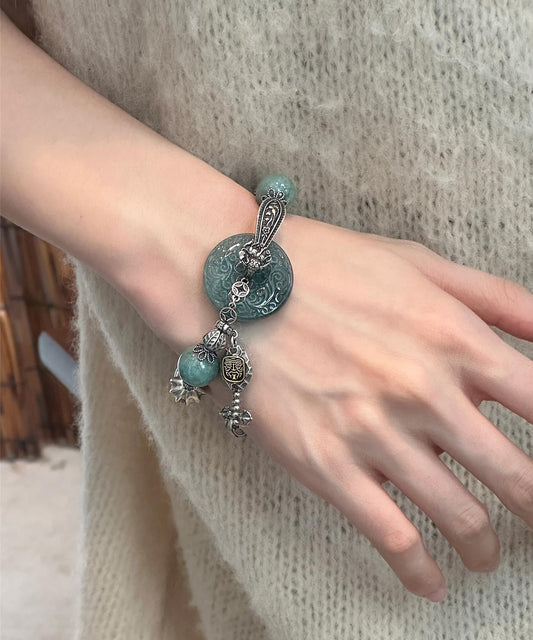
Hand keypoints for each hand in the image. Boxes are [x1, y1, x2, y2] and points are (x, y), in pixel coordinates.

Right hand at [201, 214, 532, 601]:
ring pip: (460, 516)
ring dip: (485, 547)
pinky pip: (392, 536)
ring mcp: (375, 431)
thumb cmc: (329, 269)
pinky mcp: (328, 464)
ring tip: (485, 553)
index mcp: (453, 336)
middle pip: (515, 476)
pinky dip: (419, 570)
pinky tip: (429, 581)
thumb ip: (493, 296)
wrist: (240, 288)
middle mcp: (423, 389)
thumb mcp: (417, 265)